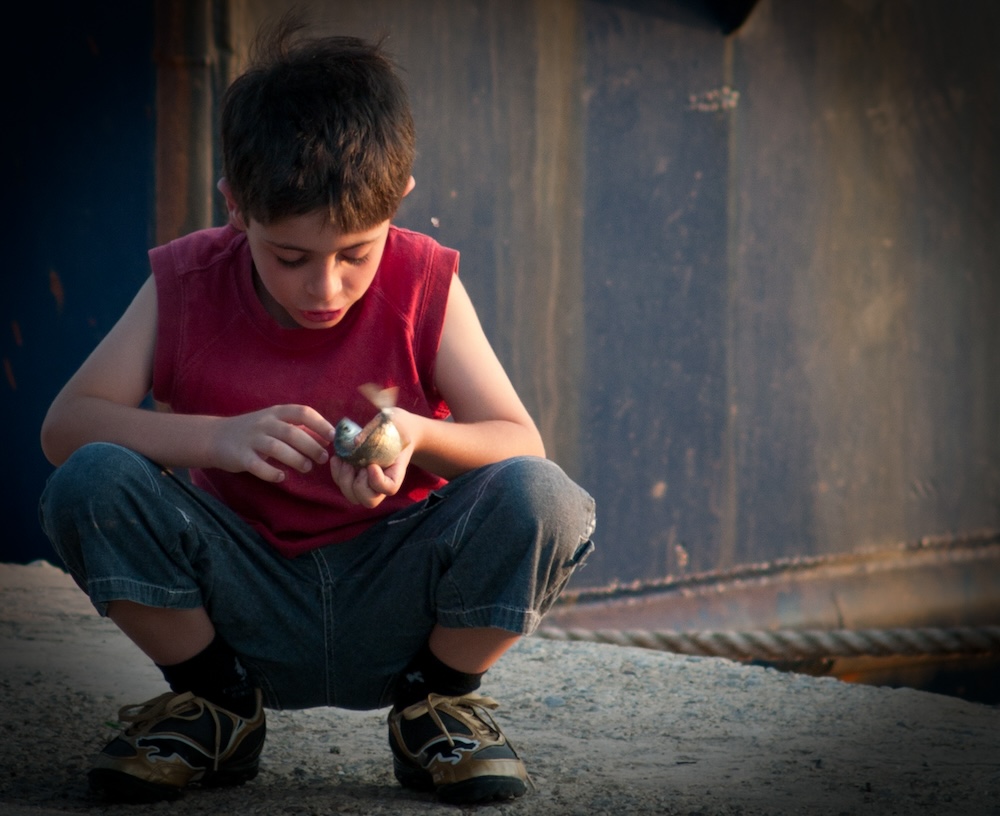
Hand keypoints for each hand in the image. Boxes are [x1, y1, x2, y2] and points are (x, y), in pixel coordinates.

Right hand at [212, 404, 333, 482]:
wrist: (214, 437)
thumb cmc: (253, 432)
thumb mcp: (274, 424)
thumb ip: (297, 429)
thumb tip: (326, 440)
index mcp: (276, 413)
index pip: (302, 412)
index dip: (320, 423)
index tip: (333, 437)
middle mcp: (264, 423)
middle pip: (292, 432)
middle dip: (311, 446)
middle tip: (323, 458)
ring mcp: (251, 439)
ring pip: (277, 448)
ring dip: (296, 459)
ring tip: (307, 467)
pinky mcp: (240, 456)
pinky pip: (258, 465)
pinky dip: (271, 472)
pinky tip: (281, 476)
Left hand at [329, 425, 414, 507]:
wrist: (397, 430)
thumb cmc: (397, 425)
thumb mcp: (392, 420)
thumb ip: (376, 428)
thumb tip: (355, 442)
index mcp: (397, 471)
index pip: (389, 488)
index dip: (377, 481)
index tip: (371, 464)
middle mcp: (383, 482)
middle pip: (369, 500)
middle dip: (357, 484)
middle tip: (356, 464)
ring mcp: (369, 482)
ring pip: (354, 497)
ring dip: (344, 480)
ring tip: (344, 461)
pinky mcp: (356, 477)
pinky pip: (343, 485)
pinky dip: (337, 473)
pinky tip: (337, 458)